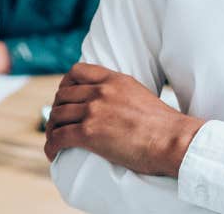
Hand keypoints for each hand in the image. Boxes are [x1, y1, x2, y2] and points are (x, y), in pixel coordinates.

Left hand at [43, 63, 202, 176]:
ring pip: (58, 114)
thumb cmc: (164, 125)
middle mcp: (100, 92)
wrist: (171, 140)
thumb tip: (118, 105)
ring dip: (52, 127)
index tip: (65, 96)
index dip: (65, 84)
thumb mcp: (141, 95)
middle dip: (57, 108)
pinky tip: (53, 152)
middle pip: (63, 94)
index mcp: (114, 80)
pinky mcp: (88, 133)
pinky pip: (59, 137)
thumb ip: (123, 94)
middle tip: (59, 121)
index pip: (77, 71)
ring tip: (54, 138)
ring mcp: (93, 111)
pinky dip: (51, 145)